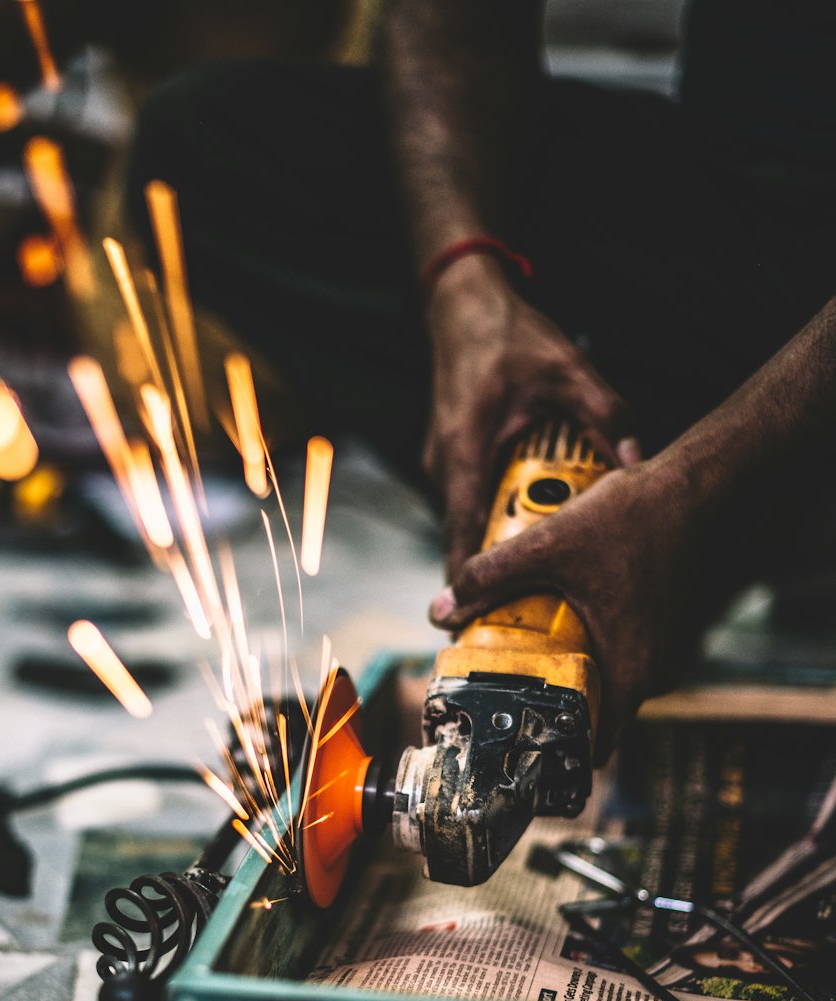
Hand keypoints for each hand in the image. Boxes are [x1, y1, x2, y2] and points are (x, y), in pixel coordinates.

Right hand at [425, 253, 640, 580]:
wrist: (463, 303)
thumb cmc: (509, 334)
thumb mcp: (567, 370)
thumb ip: (605, 415)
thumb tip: (636, 463)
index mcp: (466, 449)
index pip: (463, 531)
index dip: (469, 581)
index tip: (474, 619)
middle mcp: (445, 463)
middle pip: (465, 535)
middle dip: (492, 575)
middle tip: (525, 611)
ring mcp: (441, 460)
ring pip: (467, 519)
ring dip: (494, 546)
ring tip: (533, 579)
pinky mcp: (448, 455)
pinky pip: (469, 499)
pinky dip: (492, 517)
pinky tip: (527, 524)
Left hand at [429, 455, 711, 757]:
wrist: (700, 484)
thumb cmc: (637, 517)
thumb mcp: (549, 545)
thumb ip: (490, 577)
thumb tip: (439, 610)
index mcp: (631, 672)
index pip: (593, 744)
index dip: (552, 749)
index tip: (517, 746)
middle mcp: (656, 672)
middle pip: (594, 710)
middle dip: (551, 705)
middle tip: (506, 697)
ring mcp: (667, 650)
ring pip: (609, 680)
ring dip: (573, 673)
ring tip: (528, 659)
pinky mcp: (670, 627)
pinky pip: (626, 654)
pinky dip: (596, 647)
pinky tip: (567, 623)